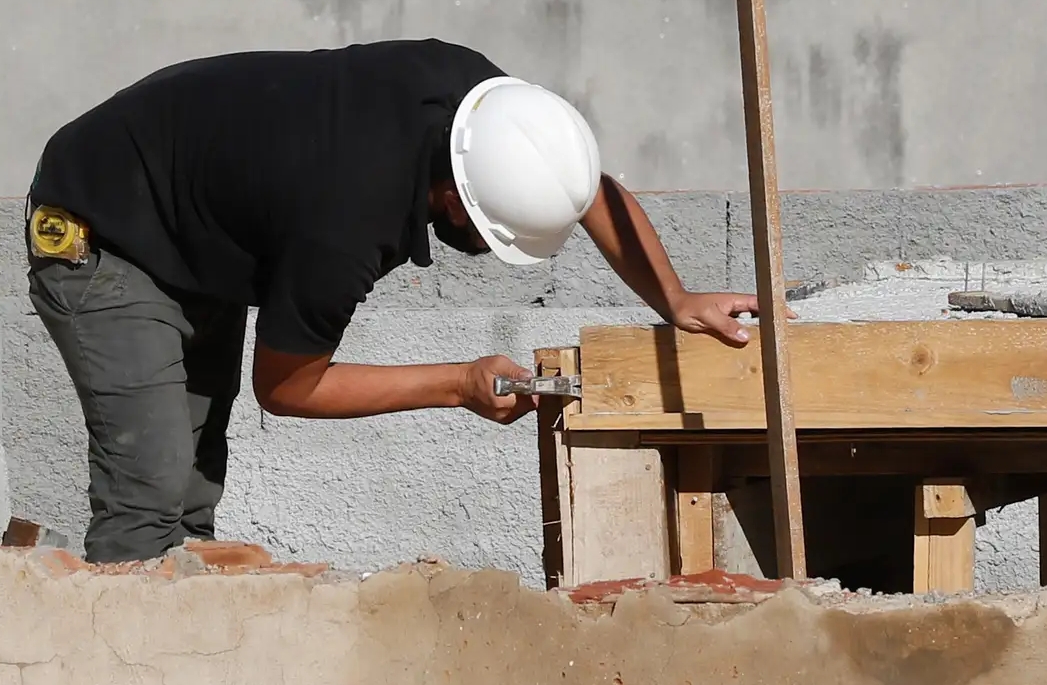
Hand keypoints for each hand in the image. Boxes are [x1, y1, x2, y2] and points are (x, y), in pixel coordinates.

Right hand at [457, 355, 537, 424]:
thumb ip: (515, 370)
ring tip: (511, 386)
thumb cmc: (474, 374)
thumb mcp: (497, 364)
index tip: (531, 381)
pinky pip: (518, 410)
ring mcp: (503, 418)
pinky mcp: (502, 418)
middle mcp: (504, 413)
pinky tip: (508, 393)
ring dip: (523, 397)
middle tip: (519, 381)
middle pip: (530, 405)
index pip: (531, 400)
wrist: (460, 386)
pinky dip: (517, 401)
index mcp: (503, 402)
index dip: (534, 389)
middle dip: (528, 392)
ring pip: (525, 408)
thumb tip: (529, 376)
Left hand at [668, 291, 797, 345]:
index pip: (761, 304)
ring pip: (750, 322)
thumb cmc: (689, 308)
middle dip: (774, 319)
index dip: (776, 309)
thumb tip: (747, 336)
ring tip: (775, 339)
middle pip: (760, 312)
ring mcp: (730, 315)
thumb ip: (726, 325)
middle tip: (788, 329)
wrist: (674, 308)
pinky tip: (752, 344)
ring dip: (762, 328)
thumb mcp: (708, 317)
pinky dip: (747, 335)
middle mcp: (735, 307)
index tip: (791, 314)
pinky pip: (739, 329)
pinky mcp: (723, 323)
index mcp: (735, 301)